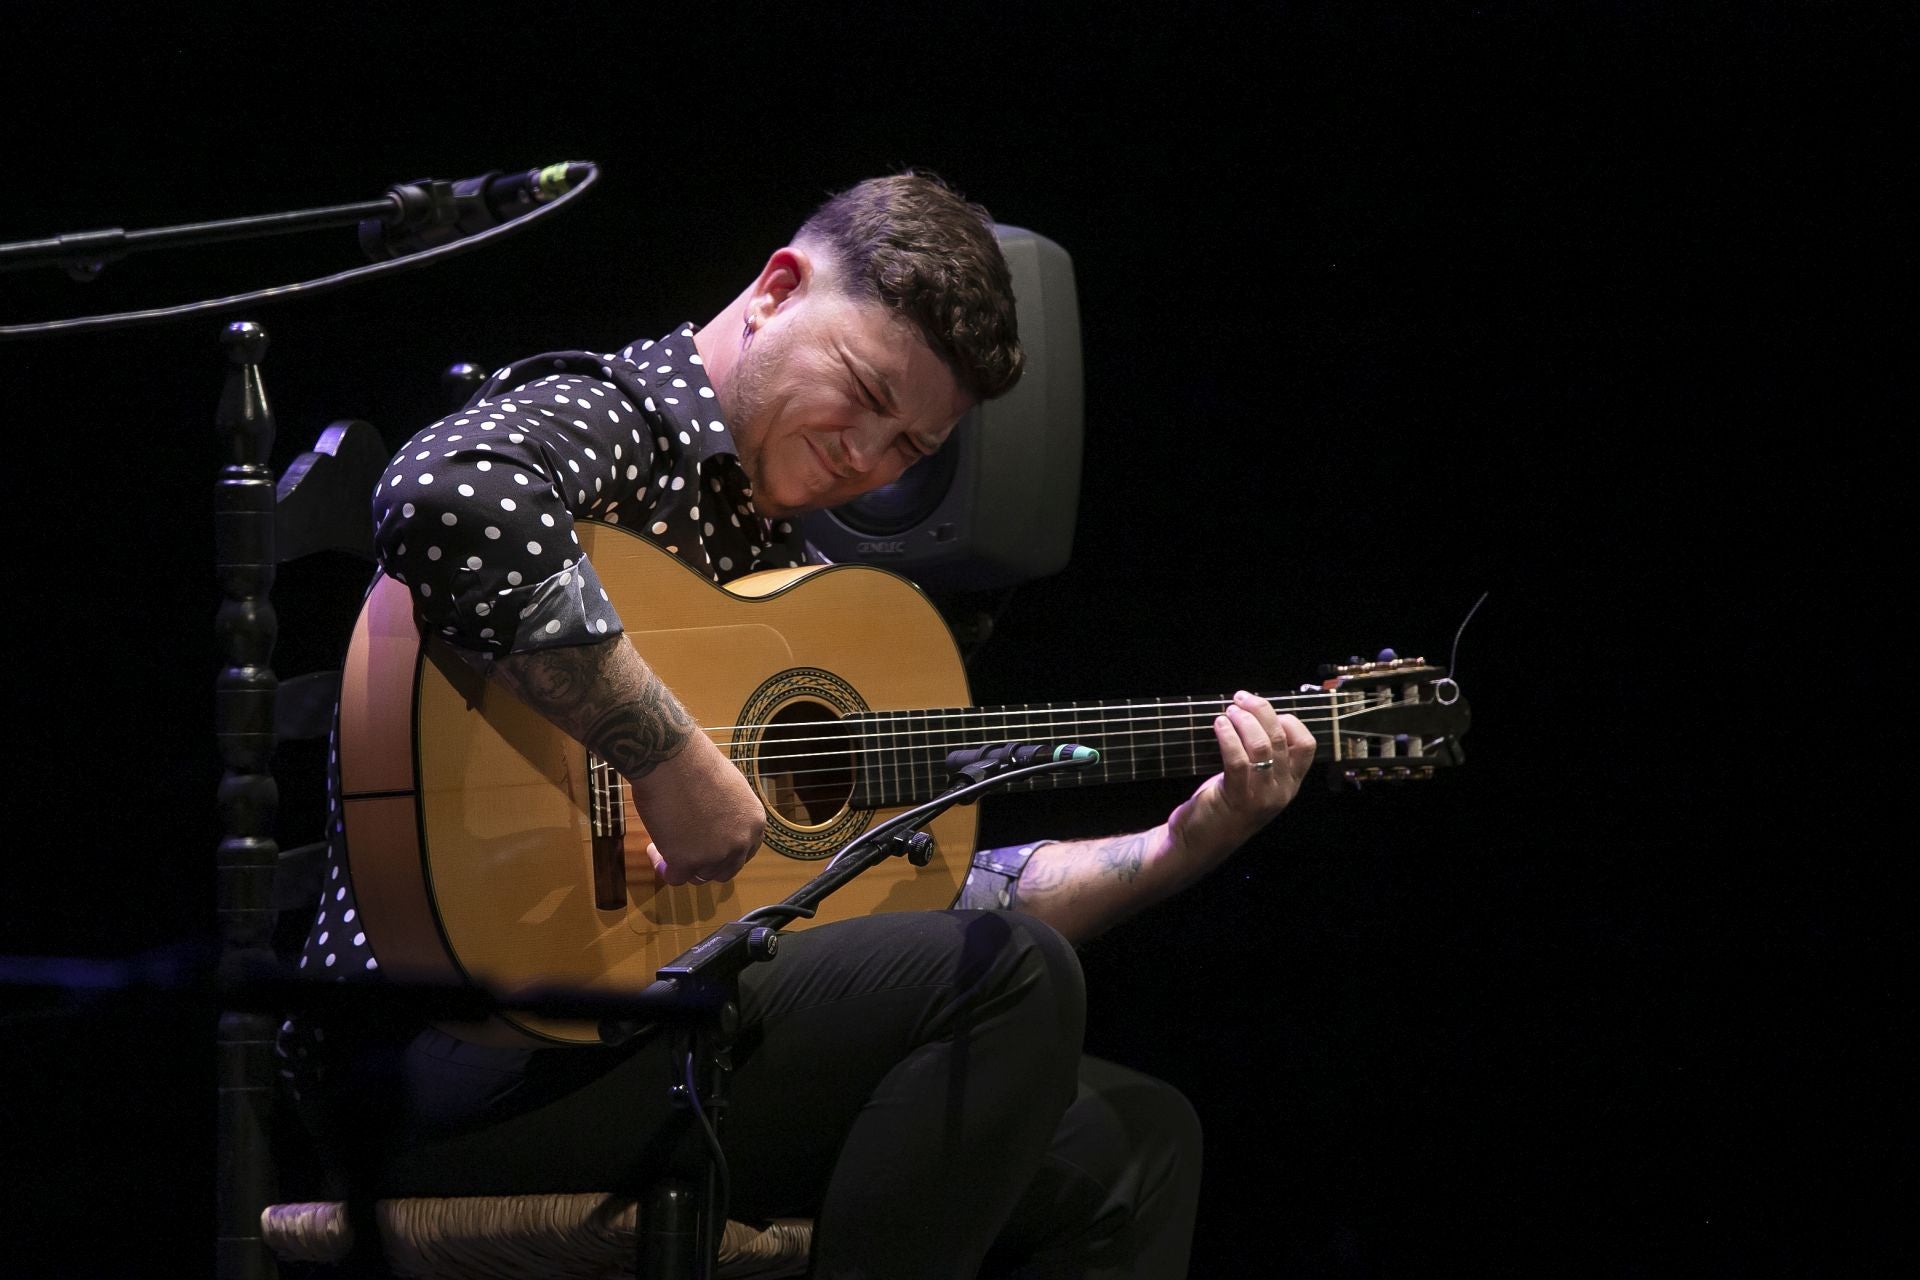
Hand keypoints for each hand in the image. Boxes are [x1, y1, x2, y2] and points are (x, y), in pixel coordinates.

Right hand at [625, 729, 767, 887]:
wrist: (672, 760)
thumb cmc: (695, 764)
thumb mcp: (730, 789)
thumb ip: (730, 814)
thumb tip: (716, 825)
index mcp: (754, 822)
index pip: (745, 852)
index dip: (725, 853)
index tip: (708, 847)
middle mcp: (740, 843)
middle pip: (724, 870)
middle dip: (706, 864)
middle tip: (687, 852)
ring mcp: (715, 855)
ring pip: (700, 876)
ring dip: (684, 866)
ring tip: (667, 845)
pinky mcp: (687, 861)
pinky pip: (675, 877)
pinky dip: (663, 866)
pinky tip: (654, 849)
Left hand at [1168, 690, 1315, 861]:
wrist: (1197, 844)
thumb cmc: (1222, 807)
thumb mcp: (1252, 783)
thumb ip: (1262, 757)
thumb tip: (1256, 715)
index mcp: (1289, 784)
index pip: (1306, 744)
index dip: (1288, 719)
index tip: (1264, 709)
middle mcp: (1281, 790)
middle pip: (1280, 737)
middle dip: (1260, 710)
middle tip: (1240, 699)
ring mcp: (1262, 796)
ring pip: (1262, 745)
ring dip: (1242, 720)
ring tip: (1227, 713)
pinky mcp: (1238, 797)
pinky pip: (1238, 758)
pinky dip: (1228, 735)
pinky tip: (1218, 726)